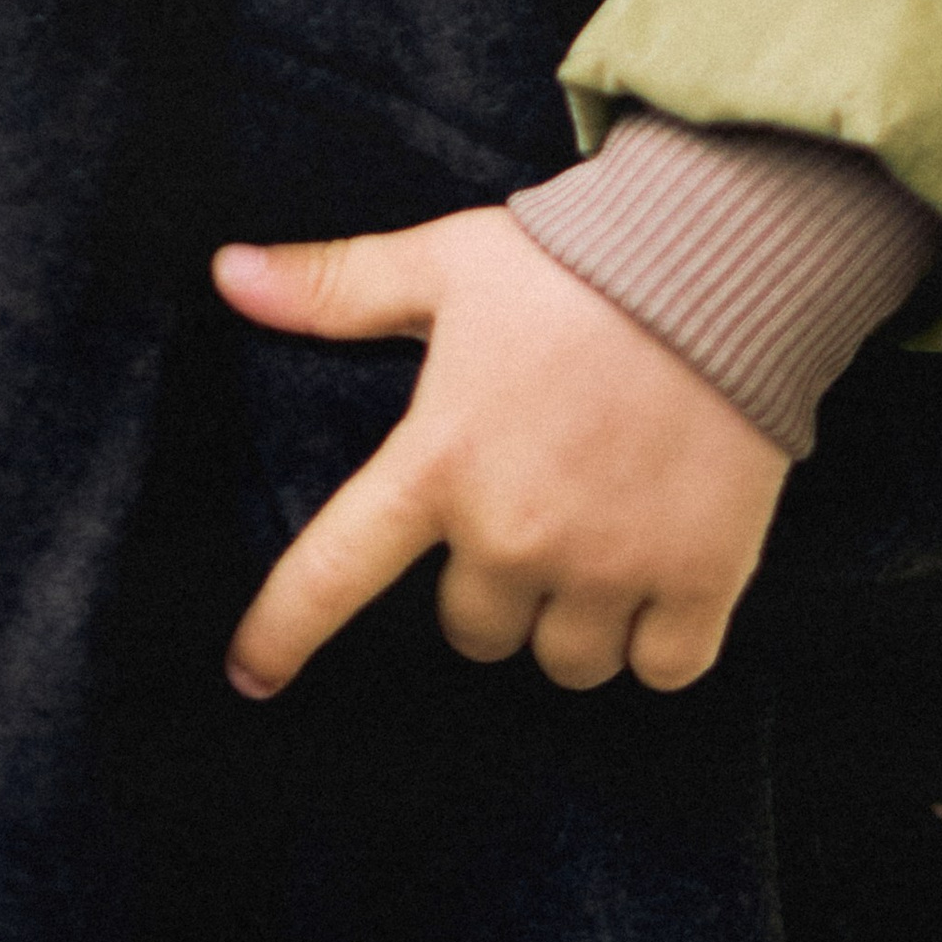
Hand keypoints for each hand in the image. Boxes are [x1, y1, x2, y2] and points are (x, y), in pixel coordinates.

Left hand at [211, 205, 788, 699]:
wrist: (716, 263)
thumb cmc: (569, 263)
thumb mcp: (442, 262)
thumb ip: (335, 286)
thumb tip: (225, 273)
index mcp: (438, 462)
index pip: (334, 572)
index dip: (282, 633)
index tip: (249, 679)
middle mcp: (513, 532)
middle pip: (473, 630)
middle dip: (492, 586)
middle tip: (533, 505)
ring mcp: (607, 565)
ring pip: (563, 661)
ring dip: (574, 619)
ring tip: (600, 535)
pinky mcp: (697, 581)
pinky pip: (659, 670)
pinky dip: (657, 640)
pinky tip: (661, 571)